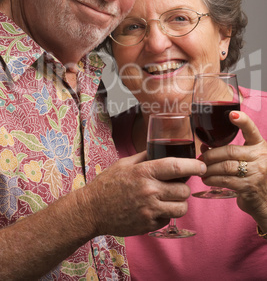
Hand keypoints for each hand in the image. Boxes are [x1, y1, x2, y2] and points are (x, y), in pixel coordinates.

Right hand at [82, 152, 206, 235]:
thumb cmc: (107, 184)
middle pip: (183, 190)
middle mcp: (149, 191)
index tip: (201, 166)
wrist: (92, 210)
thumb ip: (144, 156)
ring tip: (171, 198)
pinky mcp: (148, 225)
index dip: (193, 166)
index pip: (176, 167)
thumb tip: (160, 148)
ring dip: (179, 202)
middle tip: (178, 185)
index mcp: (144, 172)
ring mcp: (149, 210)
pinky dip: (167, 214)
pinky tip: (156, 208)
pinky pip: (168, 219)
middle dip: (185, 187)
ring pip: (181, 207)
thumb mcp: (124, 163)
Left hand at [200, 111, 266, 230]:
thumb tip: (204, 147)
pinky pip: (225, 181)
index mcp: (260, 146)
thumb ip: (229, 152)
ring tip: (201, 170)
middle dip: (211, 155)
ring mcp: (257, 173)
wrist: (266, 203)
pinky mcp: (249, 187)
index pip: (251, 130)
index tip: (232, 114)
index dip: (243, 121)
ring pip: (226, 166)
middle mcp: (261, 157)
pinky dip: (212, 179)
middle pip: (230, 151)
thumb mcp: (247, 160)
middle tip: (200, 159)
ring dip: (209, 168)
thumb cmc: (254, 178)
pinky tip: (206, 179)